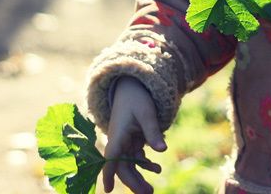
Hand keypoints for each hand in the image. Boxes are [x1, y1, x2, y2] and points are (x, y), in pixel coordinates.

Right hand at [103, 76, 166, 193]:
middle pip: (122, 167)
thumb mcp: (147, 112)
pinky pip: (136, 157)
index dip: (108, 174)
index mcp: (118, 135)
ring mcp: (124, 142)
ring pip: (129, 165)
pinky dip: (145, 164)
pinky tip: (156, 168)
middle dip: (133, 182)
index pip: (110, 158)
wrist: (133, 86)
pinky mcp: (132, 140)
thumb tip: (162, 150)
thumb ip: (153, 131)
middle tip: (148, 193)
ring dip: (139, 177)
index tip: (108, 191)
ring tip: (151, 189)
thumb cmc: (137, 98)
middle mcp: (118, 141)